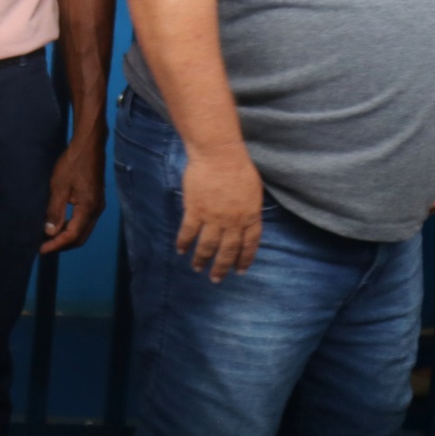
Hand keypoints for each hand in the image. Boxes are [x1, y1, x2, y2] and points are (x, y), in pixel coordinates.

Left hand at [40, 134, 105, 254]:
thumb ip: (55, 211)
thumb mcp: (59, 187)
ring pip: (82, 231)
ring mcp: (97, 206)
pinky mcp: (95, 201)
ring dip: (66, 237)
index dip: (56, 245)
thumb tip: (50, 232)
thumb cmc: (73, 164)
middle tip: (42, 247)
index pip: (72, 236)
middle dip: (61, 245)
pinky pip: (84, 222)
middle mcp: (96, 211)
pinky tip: (59, 225)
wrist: (89, 146)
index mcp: (88, 209)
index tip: (40, 250)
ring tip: (48, 239)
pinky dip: (71, 228)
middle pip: (79, 237)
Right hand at [177, 145, 264, 280]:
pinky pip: (189, 232)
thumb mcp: (254, 191)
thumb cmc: (238, 167)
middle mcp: (233, 222)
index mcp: (250, 216)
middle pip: (228, 250)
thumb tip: (246, 220)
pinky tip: (180, 250)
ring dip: (202, 259)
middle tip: (216, 279)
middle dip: (222, 267)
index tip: (239, 271)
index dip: (244, 259)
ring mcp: (214, 218)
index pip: (249, 244)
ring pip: (208, 245)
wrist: (219, 155)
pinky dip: (184, 242)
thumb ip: (250, 209)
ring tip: (197, 268)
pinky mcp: (195, 211)